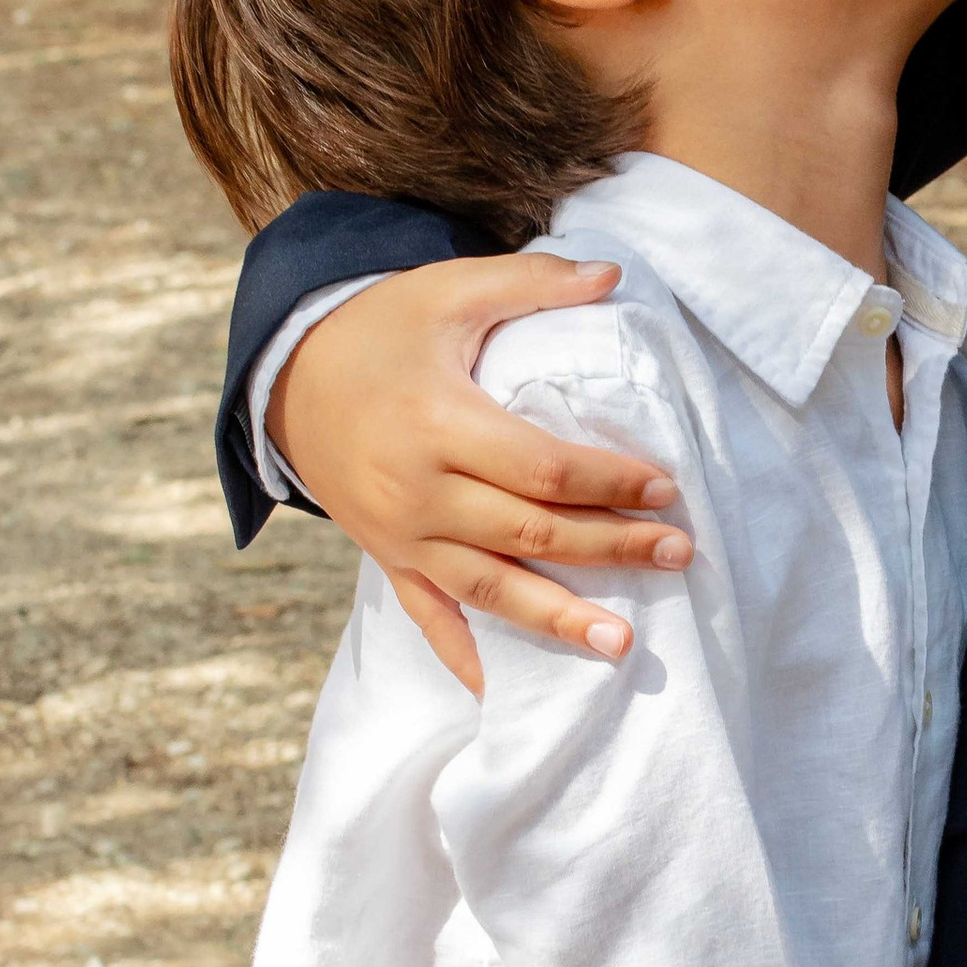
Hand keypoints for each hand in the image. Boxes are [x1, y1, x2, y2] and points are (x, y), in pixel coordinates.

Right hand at [271, 256, 692, 692]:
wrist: (288, 375)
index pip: (542, 468)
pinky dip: (466, 657)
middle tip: (679, 555)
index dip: (608, 482)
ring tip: (623, 645)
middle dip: (609, 549)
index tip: (667, 488)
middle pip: (529, 534)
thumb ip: (531, 281)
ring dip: (558, 619)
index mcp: (438, 423)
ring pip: (489, 589)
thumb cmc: (382, 328)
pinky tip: (504, 692)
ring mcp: (400, 535)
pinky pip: (430, 618)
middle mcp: (418, 491)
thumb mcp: (450, 289)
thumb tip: (614, 274)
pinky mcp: (387, 559)